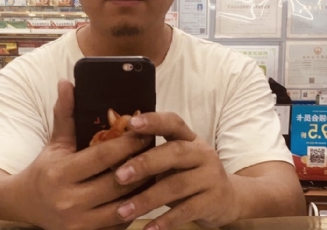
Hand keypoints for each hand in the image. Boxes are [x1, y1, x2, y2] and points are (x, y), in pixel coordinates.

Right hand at [15, 79, 152, 229]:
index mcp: (61, 173)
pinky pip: (119, 224)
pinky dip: (134, 209)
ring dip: (143, 189)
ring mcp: (78, 224)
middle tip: (157, 150)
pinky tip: (145, 193)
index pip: (103, 156)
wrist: (25, 206)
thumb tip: (66, 82)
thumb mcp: (55, 141)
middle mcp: (69, 201)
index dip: (127, 143)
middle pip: (118, 182)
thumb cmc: (44, 169)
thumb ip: (65, 113)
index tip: (145, 132)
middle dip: (141, 165)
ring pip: (124, 207)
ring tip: (157, 171)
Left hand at [113, 112, 239, 229]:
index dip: (154, 120)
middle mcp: (202, 153)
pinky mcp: (213, 201)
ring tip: (124, 210)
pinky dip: (166, 221)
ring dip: (148, 199)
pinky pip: (187, 210)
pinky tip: (148, 229)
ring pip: (177, 185)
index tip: (131, 123)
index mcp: (189, 138)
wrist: (229, 198)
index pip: (173, 122)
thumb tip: (111, 159)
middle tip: (119, 176)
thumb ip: (152, 155)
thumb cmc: (189, 174)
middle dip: (145, 163)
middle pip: (174, 153)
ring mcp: (210, 177)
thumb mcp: (175, 160)